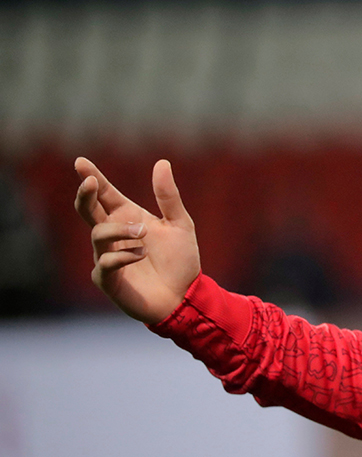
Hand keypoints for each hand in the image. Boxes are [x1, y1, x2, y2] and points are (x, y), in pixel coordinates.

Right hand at [74, 157, 200, 324]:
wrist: (186, 295)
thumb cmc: (180, 261)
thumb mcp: (181, 224)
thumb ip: (168, 196)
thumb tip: (162, 162)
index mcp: (128, 218)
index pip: (105, 194)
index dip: (92, 177)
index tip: (81, 161)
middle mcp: (114, 236)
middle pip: (88, 210)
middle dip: (86, 195)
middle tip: (92, 182)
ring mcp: (108, 257)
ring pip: (98, 234)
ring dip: (120, 230)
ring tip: (144, 233)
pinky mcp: (108, 279)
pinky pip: (105, 263)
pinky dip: (122, 255)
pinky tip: (141, 254)